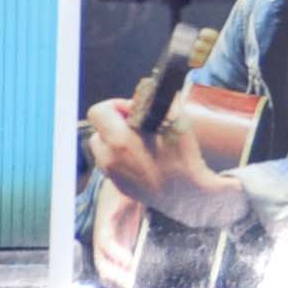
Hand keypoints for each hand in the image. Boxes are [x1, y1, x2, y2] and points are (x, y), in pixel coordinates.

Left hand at [81, 99, 242, 231]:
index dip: (116, 105)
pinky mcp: (116, 185)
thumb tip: (149, 91)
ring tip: (140, 142)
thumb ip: (159, 102)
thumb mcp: (177, 122)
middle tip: (138, 125)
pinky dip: (120, 156)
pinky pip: (110, 163)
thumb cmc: (184, 159)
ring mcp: (110, 174)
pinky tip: (142, 157)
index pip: (98, 111)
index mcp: (120, 141)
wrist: (188, 196)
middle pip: (98, 129)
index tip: (134, 110)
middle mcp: (108, 158)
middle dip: (115, 123)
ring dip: (116, 140)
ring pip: (102, 147)